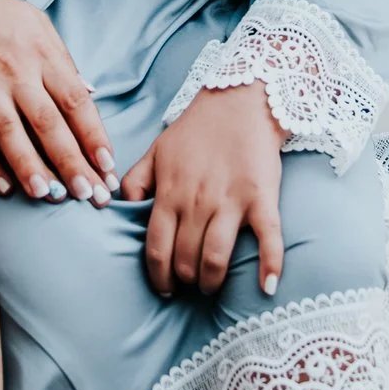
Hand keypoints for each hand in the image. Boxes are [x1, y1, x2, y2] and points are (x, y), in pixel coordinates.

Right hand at [0, 0, 116, 207]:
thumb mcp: (35, 22)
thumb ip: (63, 58)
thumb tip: (88, 93)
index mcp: (40, 54)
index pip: (74, 101)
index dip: (93, 135)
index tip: (107, 166)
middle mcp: (14, 73)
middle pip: (47, 123)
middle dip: (70, 161)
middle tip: (89, 194)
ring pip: (9, 134)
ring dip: (28, 167)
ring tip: (46, 195)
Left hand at [119, 84, 284, 298]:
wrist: (239, 101)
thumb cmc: (197, 130)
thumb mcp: (157, 151)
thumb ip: (136, 182)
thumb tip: (118, 208)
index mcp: (170, 192)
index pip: (156, 248)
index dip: (158, 275)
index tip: (164, 288)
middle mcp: (197, 201)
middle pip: (185, 259)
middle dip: (184, 280)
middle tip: (189, 285)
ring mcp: (231, 201)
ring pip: (216, 257)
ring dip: (212, 280)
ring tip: (211, 286)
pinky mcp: (262, 198)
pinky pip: (269, 238)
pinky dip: (270, 265)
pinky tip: (268, 287)